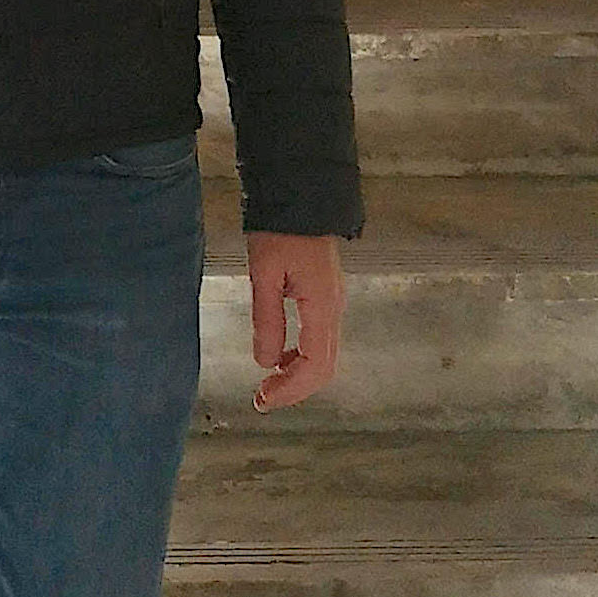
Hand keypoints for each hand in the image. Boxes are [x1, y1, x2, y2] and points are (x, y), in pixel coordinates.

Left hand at [245, 232, 344, 412]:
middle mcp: (335, 309)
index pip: (314, 365)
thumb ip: (266, 319)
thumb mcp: (264, 273)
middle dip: (295, 389)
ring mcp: (334, 303)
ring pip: (324, 355)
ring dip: (298, 375)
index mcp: (323, 306)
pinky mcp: (326, 297)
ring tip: (268, 383)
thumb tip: (265, 362)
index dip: (290, 389)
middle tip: (262, 399)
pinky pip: (320, 338)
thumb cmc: (280, 230)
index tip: (263, 400)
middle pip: (324, 367)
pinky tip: (280, 356)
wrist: (302, 197)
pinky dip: (301, 356)